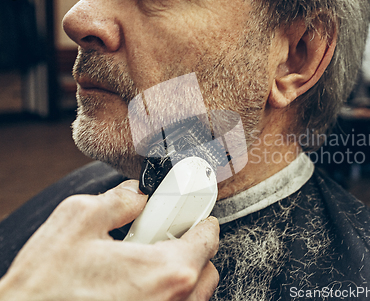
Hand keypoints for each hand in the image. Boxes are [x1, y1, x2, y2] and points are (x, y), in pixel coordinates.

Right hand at [0, 180, 219, 300]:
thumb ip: (119, 200)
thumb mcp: (78, 221)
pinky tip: (131, 287)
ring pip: (194, 294)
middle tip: (160, 239)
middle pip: (206, 268)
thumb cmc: (45, 289)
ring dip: (178, 275)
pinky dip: (164, 295)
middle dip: (189, 249)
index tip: (189, 214)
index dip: (199, 219)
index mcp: (165, 271)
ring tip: (141, 266)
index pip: (208, 237)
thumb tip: (136, 194)